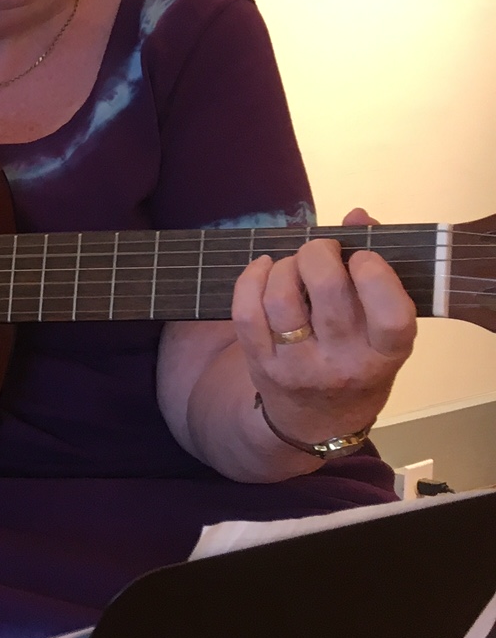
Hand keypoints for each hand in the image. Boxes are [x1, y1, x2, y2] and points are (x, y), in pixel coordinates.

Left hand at [230, 208, 416, 451]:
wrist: (316, 422)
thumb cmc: (358, 360)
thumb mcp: (382, 328)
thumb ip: (376, 270)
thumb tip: (357, 215)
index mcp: (386, 354)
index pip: (390, 312)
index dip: (374, 273)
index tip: (362, 257)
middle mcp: (344, 364)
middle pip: (328, 292)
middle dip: (319, 253)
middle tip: (320, 249)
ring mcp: (299, 367)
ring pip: (282, 300)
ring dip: (284, 266)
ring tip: (292, 263)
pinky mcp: (261, 365)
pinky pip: (246, 314)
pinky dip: (250, 280)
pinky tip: (262, 267)